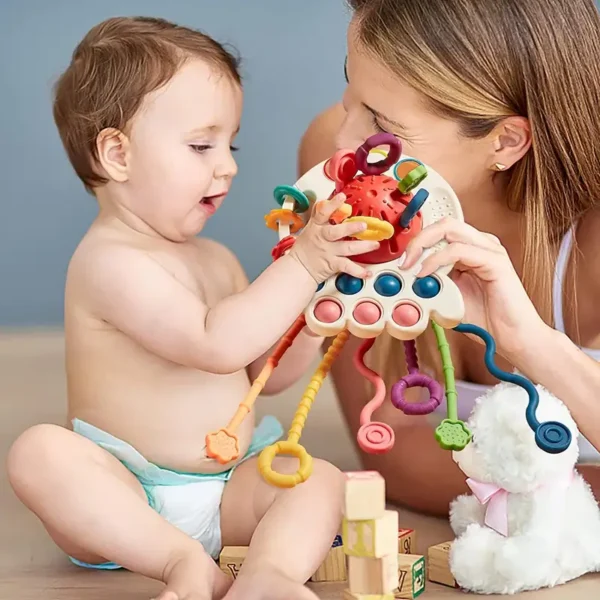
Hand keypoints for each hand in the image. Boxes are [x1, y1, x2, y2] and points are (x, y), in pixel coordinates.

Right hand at [289, 192, 379, 281]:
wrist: (299, 268)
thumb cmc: (306, 247)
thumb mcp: (309, 228)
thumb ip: (319, 216)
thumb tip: (326, 202)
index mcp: (316, 227)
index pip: (322, 213)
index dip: (332, 204)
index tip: (341, 196)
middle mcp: (323, 238)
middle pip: (336, 232)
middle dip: (350, 228)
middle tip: (364, 224)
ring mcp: (329, 252)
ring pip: (347, 248)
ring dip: (363, 246)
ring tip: (374, 244)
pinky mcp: (333, 265)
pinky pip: (347, 267)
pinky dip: (358, 271)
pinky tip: (367, 272)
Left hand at [400, 217, 547, 359]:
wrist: (511, 338)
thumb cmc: (485, 319)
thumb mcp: (447, 296)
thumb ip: (430, 282)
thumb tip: (405, 277)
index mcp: (471, 249)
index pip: (440, 231)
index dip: (417, 241)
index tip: (401, 260)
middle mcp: (481, 244)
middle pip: (444, 224)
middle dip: (417, 239)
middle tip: (403, 261)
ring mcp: (490, 250)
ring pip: (449, 230)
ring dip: (423, 247)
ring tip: (411, 268)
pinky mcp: (495, 261)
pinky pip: (458, 250)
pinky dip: (436, 260)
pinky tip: (426, 274)